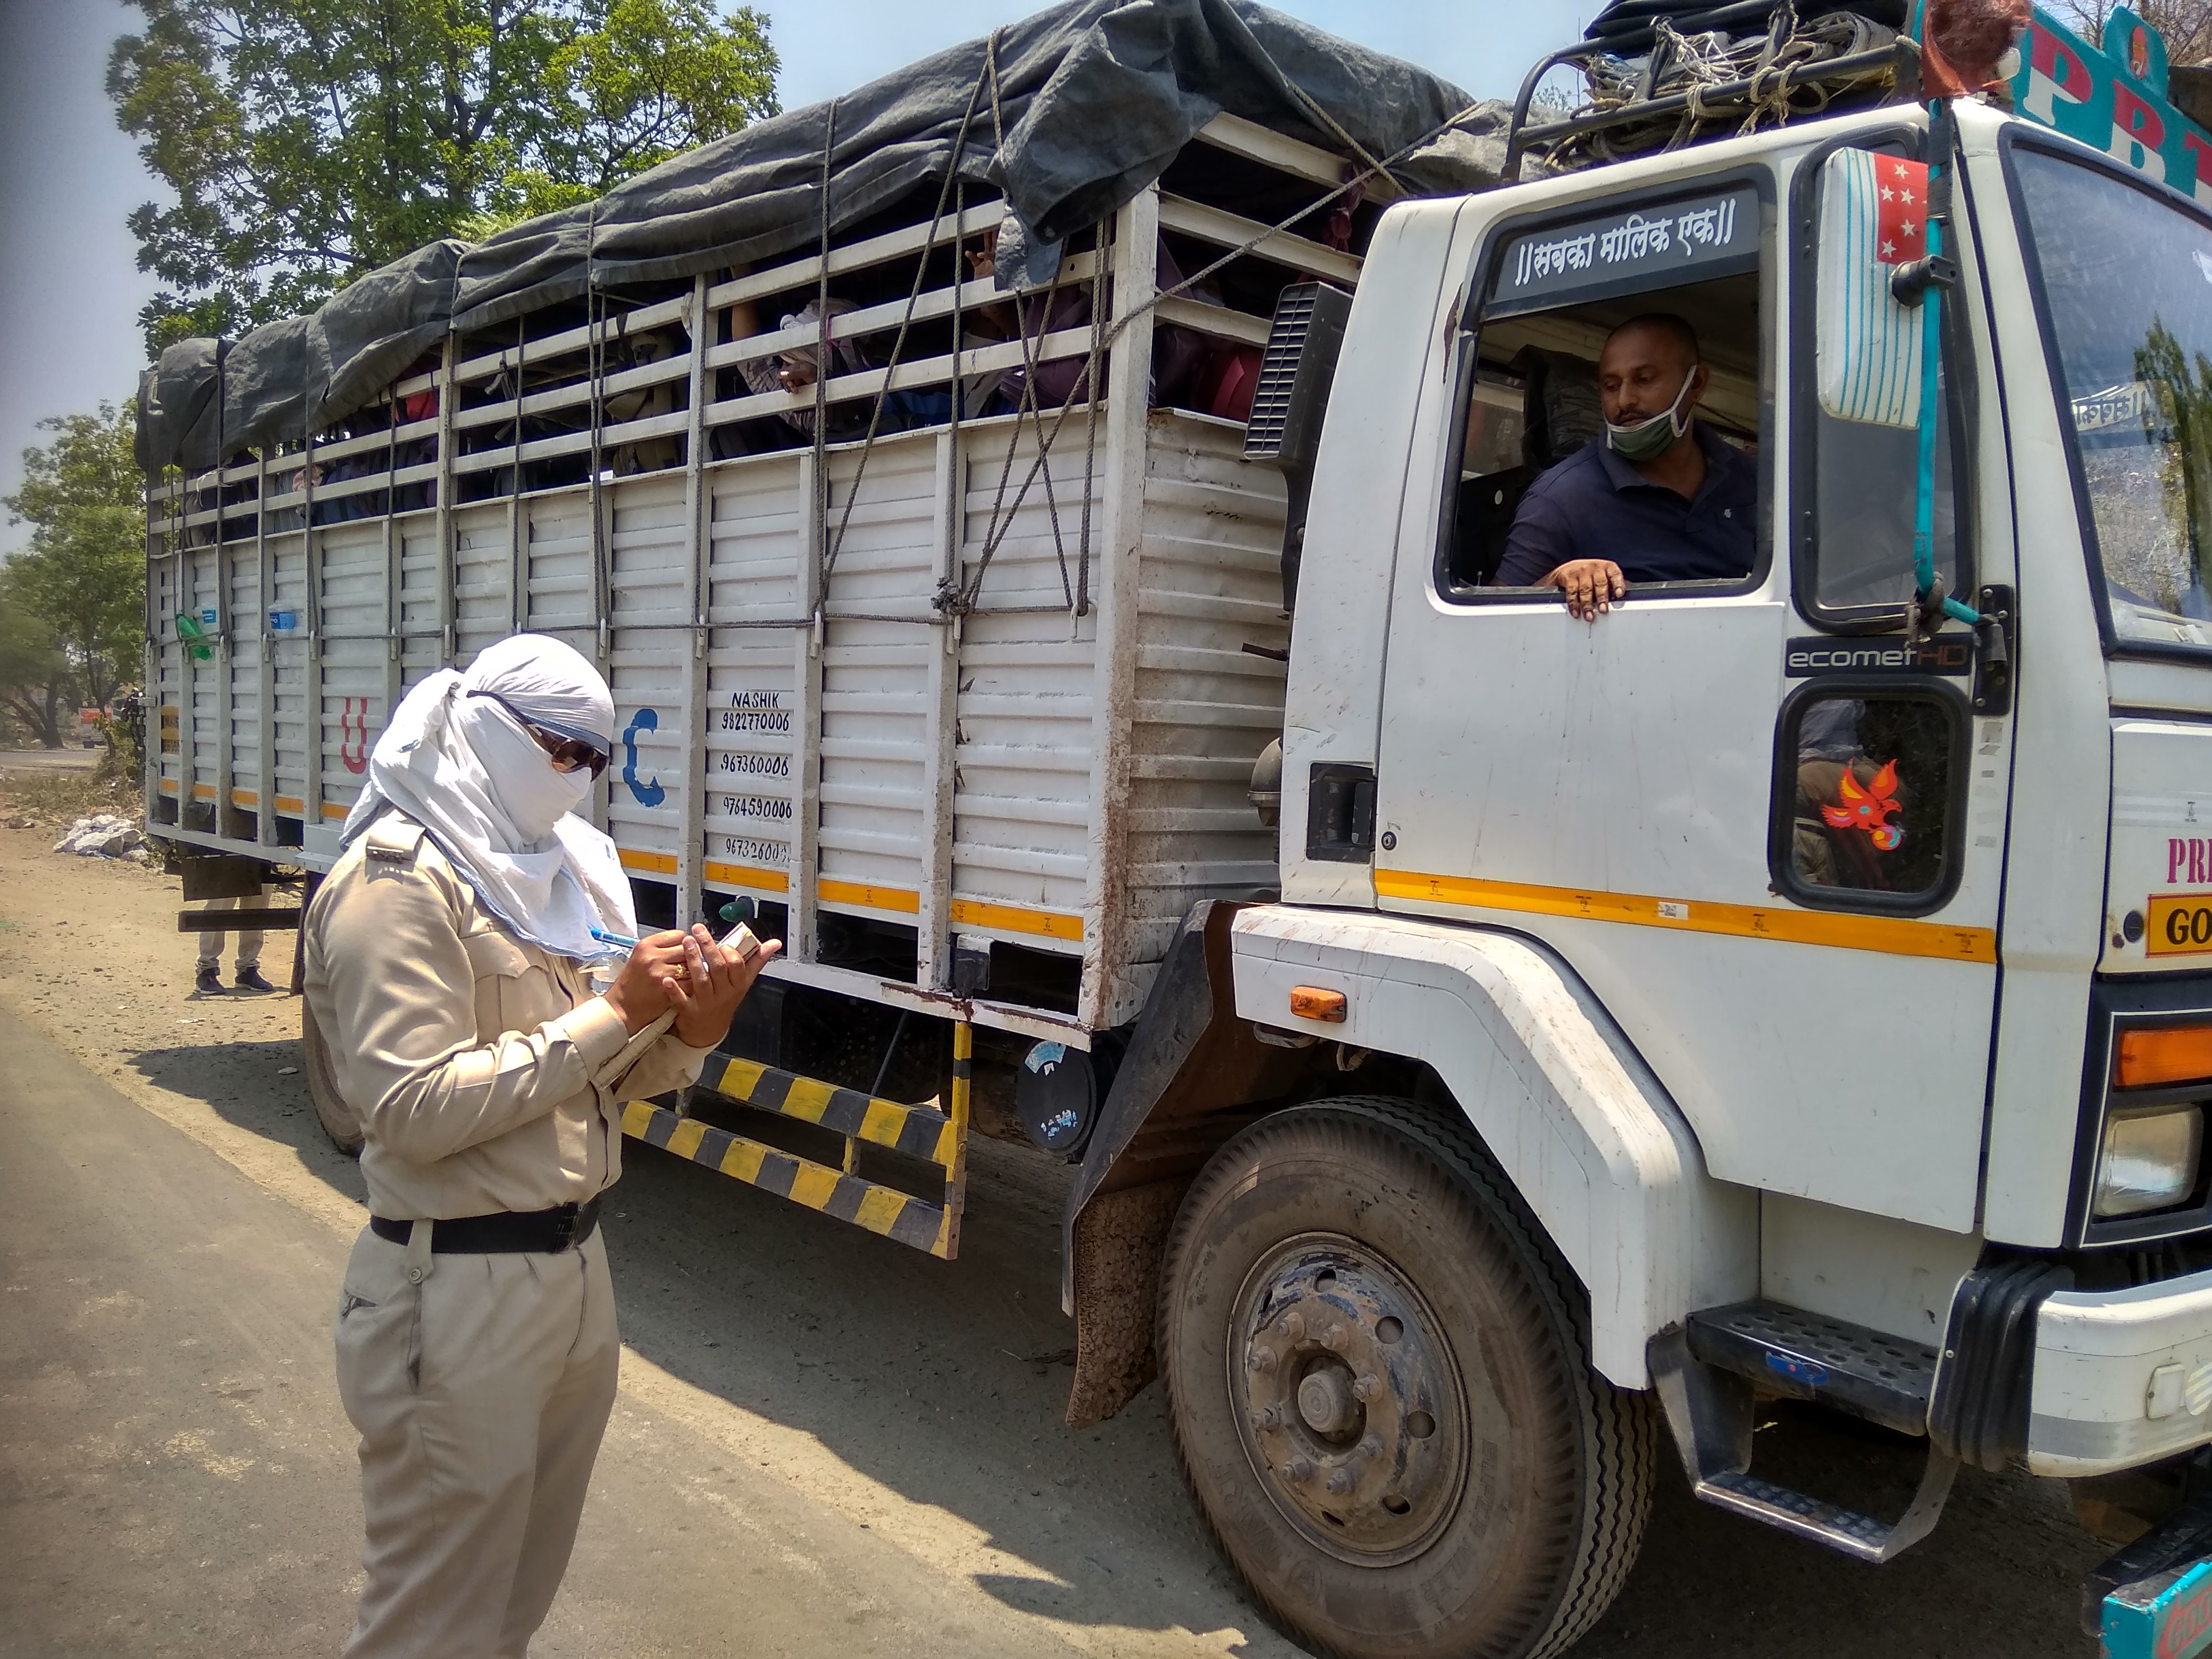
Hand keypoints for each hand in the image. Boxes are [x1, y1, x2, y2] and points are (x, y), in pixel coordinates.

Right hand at [600, 930, 692, 1033]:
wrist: (622, 1007)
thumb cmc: (632, 982)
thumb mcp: (640, 956)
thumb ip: (661, 947)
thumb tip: (685, 942)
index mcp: (646, 945)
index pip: (679, 935)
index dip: (685, 942)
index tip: (685, 949)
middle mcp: (653, 957)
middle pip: (687, 949)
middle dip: (690, 956)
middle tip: (686, 964)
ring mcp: (661, 973)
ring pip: (691, 966)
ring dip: (692, 971)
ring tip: (686, 976)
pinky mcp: (668, 990)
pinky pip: (690, 982)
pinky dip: (691, 985)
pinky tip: (685, 987)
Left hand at [664, 923, 782, 1047]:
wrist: (708, 1030)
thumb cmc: (726, 1001)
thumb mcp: (744, 983)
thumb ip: (757, 961)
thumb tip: (775, 944)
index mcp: (737, 985)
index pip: (737, 965)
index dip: (729, 952)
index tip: (721, 941)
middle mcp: (723, 994)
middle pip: (717, 968)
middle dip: (708, 947)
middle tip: (697, 931)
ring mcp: (706, 1003)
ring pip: (701, 979)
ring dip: (693, 960)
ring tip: (686, 943)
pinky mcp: (689, 1011)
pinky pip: (681, 1000)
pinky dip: (674, 990)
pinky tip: (668, 980)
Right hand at [1544, 558, 1626, 619]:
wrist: (1568, 568)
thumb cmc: (1590, 574)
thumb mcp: (1604, 575)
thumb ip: (1613, 585)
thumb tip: (1624, 598)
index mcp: (1607, 567)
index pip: (1614, 574)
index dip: (1617, 584)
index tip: (1619, 594)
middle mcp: (1595, 567)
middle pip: (1600, 583)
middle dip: (1602, 598)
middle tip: (1603, 610)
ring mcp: (1581, 571)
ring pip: (1585, 589)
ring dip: (1587, 604)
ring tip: (1589, 615)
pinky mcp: (1569, 577)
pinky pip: (1572, 592)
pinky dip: (1574, 604)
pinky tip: (1576, 611)